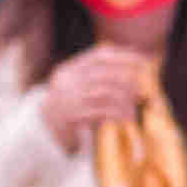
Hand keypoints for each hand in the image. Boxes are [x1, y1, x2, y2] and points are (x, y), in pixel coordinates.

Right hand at [34, 46, 153, 151]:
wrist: (42, 132)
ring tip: (137, 104)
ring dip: (125, 98)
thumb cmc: (67, 109)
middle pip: (104, 73)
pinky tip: (127, 117)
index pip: (99, 55)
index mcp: (69, 69)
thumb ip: (96, 78)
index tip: (142, 59)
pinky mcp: (72, 116)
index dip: (123, 55)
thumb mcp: (76, 88)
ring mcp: (68, 97)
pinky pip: (101, 111)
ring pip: (105, 91)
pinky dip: (118, 113)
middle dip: (128, 78)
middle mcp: (67, 80)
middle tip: (144, 87)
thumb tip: (132, 74)